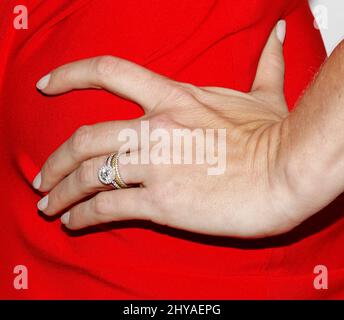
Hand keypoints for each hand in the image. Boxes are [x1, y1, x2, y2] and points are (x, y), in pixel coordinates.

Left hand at [33, 21, 301, 237]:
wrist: (286, 172)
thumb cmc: (276, 135)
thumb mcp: (264, 94)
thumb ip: (265, 64)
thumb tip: (278, 33)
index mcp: (174, 98)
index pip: (109, 72)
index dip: (70, 75)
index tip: (46, 84)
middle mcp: (154, 128)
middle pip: (84, 138)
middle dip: (55, 160)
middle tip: (40, 176)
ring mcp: (153, 165)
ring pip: (88, 175)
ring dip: (61, 192)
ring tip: (48, 205)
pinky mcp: (160, 201)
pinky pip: (106, 208)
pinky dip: (82, 216)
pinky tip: (72, 223)